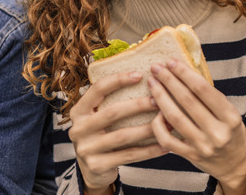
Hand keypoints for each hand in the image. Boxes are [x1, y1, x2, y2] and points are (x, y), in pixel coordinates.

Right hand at [68, 71, 168, 191]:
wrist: (92, 170)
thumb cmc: (102, 135)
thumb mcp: (98, 116)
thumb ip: (111, 101)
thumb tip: (147, 80)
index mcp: (79, 111)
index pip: (98, 89)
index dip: (118, 80)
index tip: (140, 75)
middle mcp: (79, 129)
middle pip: (112, 113)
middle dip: (138, 105)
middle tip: (158, 101)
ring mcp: (86, 149)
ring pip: (122, 136)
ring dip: (147, 129)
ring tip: (166, 123)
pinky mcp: (97, 165)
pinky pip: (128, 156)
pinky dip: (149, 151)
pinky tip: (164, 145)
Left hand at [148, 60, 245, 193]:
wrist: (235, 164)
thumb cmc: (231, 132)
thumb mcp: (229, 113)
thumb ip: (210, 97)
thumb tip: (185, 72)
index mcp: (230, 117)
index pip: (203, 90)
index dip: (185, 74)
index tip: (171, 62)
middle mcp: (217, 132)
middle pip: (187, 101)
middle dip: (169, 81)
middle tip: (156, 67)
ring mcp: (202, 146)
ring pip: (175, 117)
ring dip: (160, 97)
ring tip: (152, 83)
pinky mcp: (190, 156)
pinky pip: (168, 139)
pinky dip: (158, 125)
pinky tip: (156, 112)